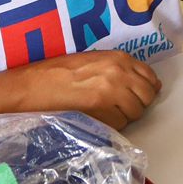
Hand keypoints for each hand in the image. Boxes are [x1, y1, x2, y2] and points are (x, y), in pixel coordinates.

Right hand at [6, 50, 161, 130]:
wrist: (33, 86)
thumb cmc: (58, 73)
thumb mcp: (93, 61)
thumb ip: (119, 69)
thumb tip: (146, 83)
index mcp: (119, 58)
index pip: (150, 77)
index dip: (145, 89)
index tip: (137, 95)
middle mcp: (119, 73)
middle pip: (147, 97)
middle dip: (138, 104)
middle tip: (120, 107)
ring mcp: (112, 93)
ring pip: (136, 112)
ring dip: (125, 116)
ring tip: (104, 111)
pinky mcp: (102, 111)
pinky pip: (120, 124)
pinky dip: (112, 125)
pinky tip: (96, 117)